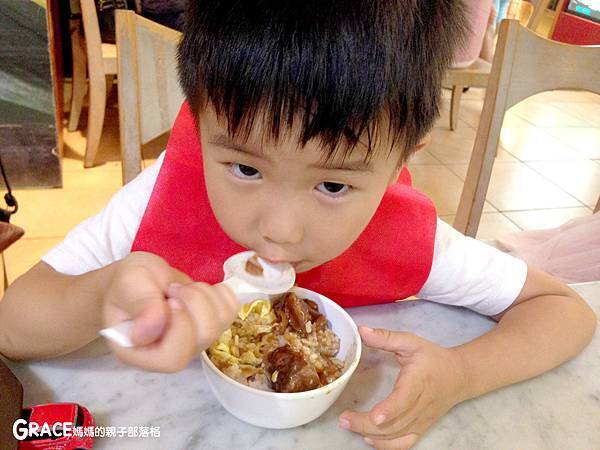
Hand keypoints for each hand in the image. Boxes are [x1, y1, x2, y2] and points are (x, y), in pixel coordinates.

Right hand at [102, 252, 238, 371]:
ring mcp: (195, 342)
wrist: (140, 281)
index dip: (180, 326)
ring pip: (220, 322)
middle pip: (204, 336)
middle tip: (173, 289)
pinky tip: (199, 289)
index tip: (170, 300)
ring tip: (182, 289)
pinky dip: (220, 292)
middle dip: (195, 301)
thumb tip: (149, 331)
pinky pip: (232, 311)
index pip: (172, 357)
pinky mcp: (212, 326)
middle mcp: (172, 354)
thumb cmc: (128, 285)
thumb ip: (139, 304)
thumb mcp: (128, 284)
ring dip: (205, 294)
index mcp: (142, 353)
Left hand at [339, 327, 467, 448]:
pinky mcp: (421, 428)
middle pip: (395, 423)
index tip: (375, 416)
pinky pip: (404, 443)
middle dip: (367, 424)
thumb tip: (362, 331)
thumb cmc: (433, 358)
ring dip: (371, 434)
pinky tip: (368, 439)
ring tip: (348, 424)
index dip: (390, 409)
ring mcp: (422, 420)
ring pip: (397, 436)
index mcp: (418, 381)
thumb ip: (386, 337)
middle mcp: (421, 405)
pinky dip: (386, 445)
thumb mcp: (411, 342)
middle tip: (344, 418)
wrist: (460, 376)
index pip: (405, 400)